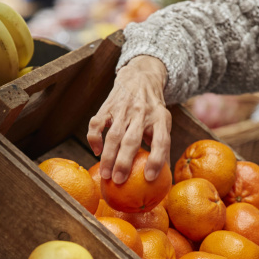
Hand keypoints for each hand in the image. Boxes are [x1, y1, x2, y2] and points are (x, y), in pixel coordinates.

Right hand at [87, 55, 171, 183]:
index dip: (156, 160)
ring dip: (108, 156)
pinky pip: (97, 124)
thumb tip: (164, 179)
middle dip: (124, 162)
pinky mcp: (107, 106)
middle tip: (118, 181)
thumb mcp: (163, 123)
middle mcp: (142, 113)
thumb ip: (162, 147)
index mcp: (160, 119)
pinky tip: (96, 151)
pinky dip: (94, 138)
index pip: (161, 141)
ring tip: (105, 175)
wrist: (140, 77)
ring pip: (113, 135)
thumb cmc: (152, 110)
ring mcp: (123, 109)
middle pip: (132, 140)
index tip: (150, 178)